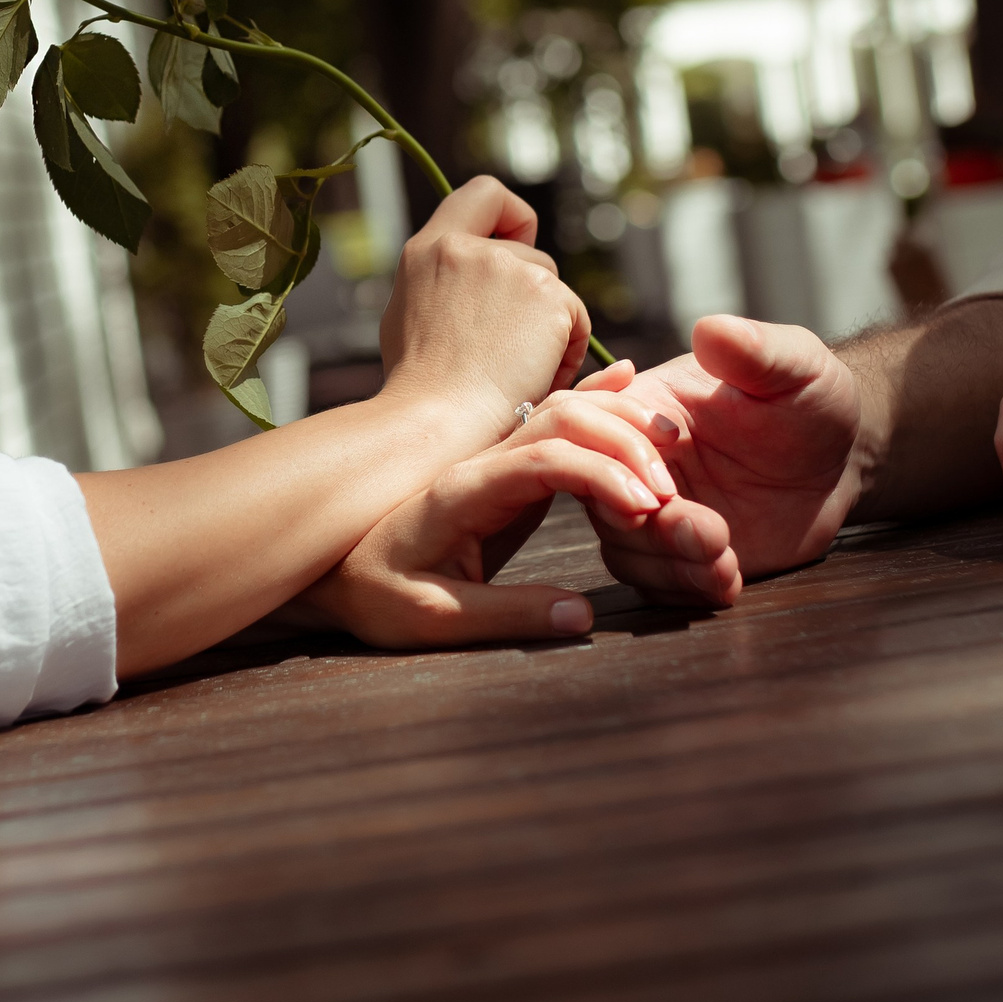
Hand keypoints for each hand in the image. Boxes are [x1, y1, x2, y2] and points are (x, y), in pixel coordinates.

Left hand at [297, 389, 736, 646]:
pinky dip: (594, 402)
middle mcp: (480, 460)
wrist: (330, 568)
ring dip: (617, 420)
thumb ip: (506, 615)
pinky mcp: (503, 469)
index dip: (604, 476)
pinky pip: (553, 422)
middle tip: (672, 487)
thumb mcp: (432, 620)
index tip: (647, 509)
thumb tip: (581, 616)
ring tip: (670, 440)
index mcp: (463, 490)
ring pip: (562, 411)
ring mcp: (492, 457)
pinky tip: (626, 382)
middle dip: (625, 442)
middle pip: (562, 419)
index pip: (546, 458)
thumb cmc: (374, 595)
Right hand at [377, 175, 591, 441]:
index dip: (509, 219)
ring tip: (517, 370)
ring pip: (553, 289)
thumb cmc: (423, 387)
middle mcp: (467, 248)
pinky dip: (566, 348)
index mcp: (429, 249)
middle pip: (530, 252)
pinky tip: (536, 377)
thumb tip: (474, 270)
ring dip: (547, 326)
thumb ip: (444, 282)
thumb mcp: (413, 314)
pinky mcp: (548, 295)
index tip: (512, 250)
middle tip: (508, 347)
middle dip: (531, 295)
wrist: (439, 422)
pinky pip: (574, 316)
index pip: (483, 194)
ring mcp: (510, 268)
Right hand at [583, 315, 861, 586]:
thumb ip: (755, 350)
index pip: (593, 439)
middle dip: (654, 531)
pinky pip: (659, 584)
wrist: (835, 459)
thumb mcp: (794, 367)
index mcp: (643, 411)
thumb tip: (712, 328)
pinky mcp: (679, 555)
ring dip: (674, 567)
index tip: (670, 488)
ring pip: (626, 552)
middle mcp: (635, 463)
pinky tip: (730, 578)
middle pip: (602, 505)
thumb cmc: (808, 399)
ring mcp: (656, 513)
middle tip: (713, 534)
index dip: (618, 470)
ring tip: (726, 562)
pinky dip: (690, 589)